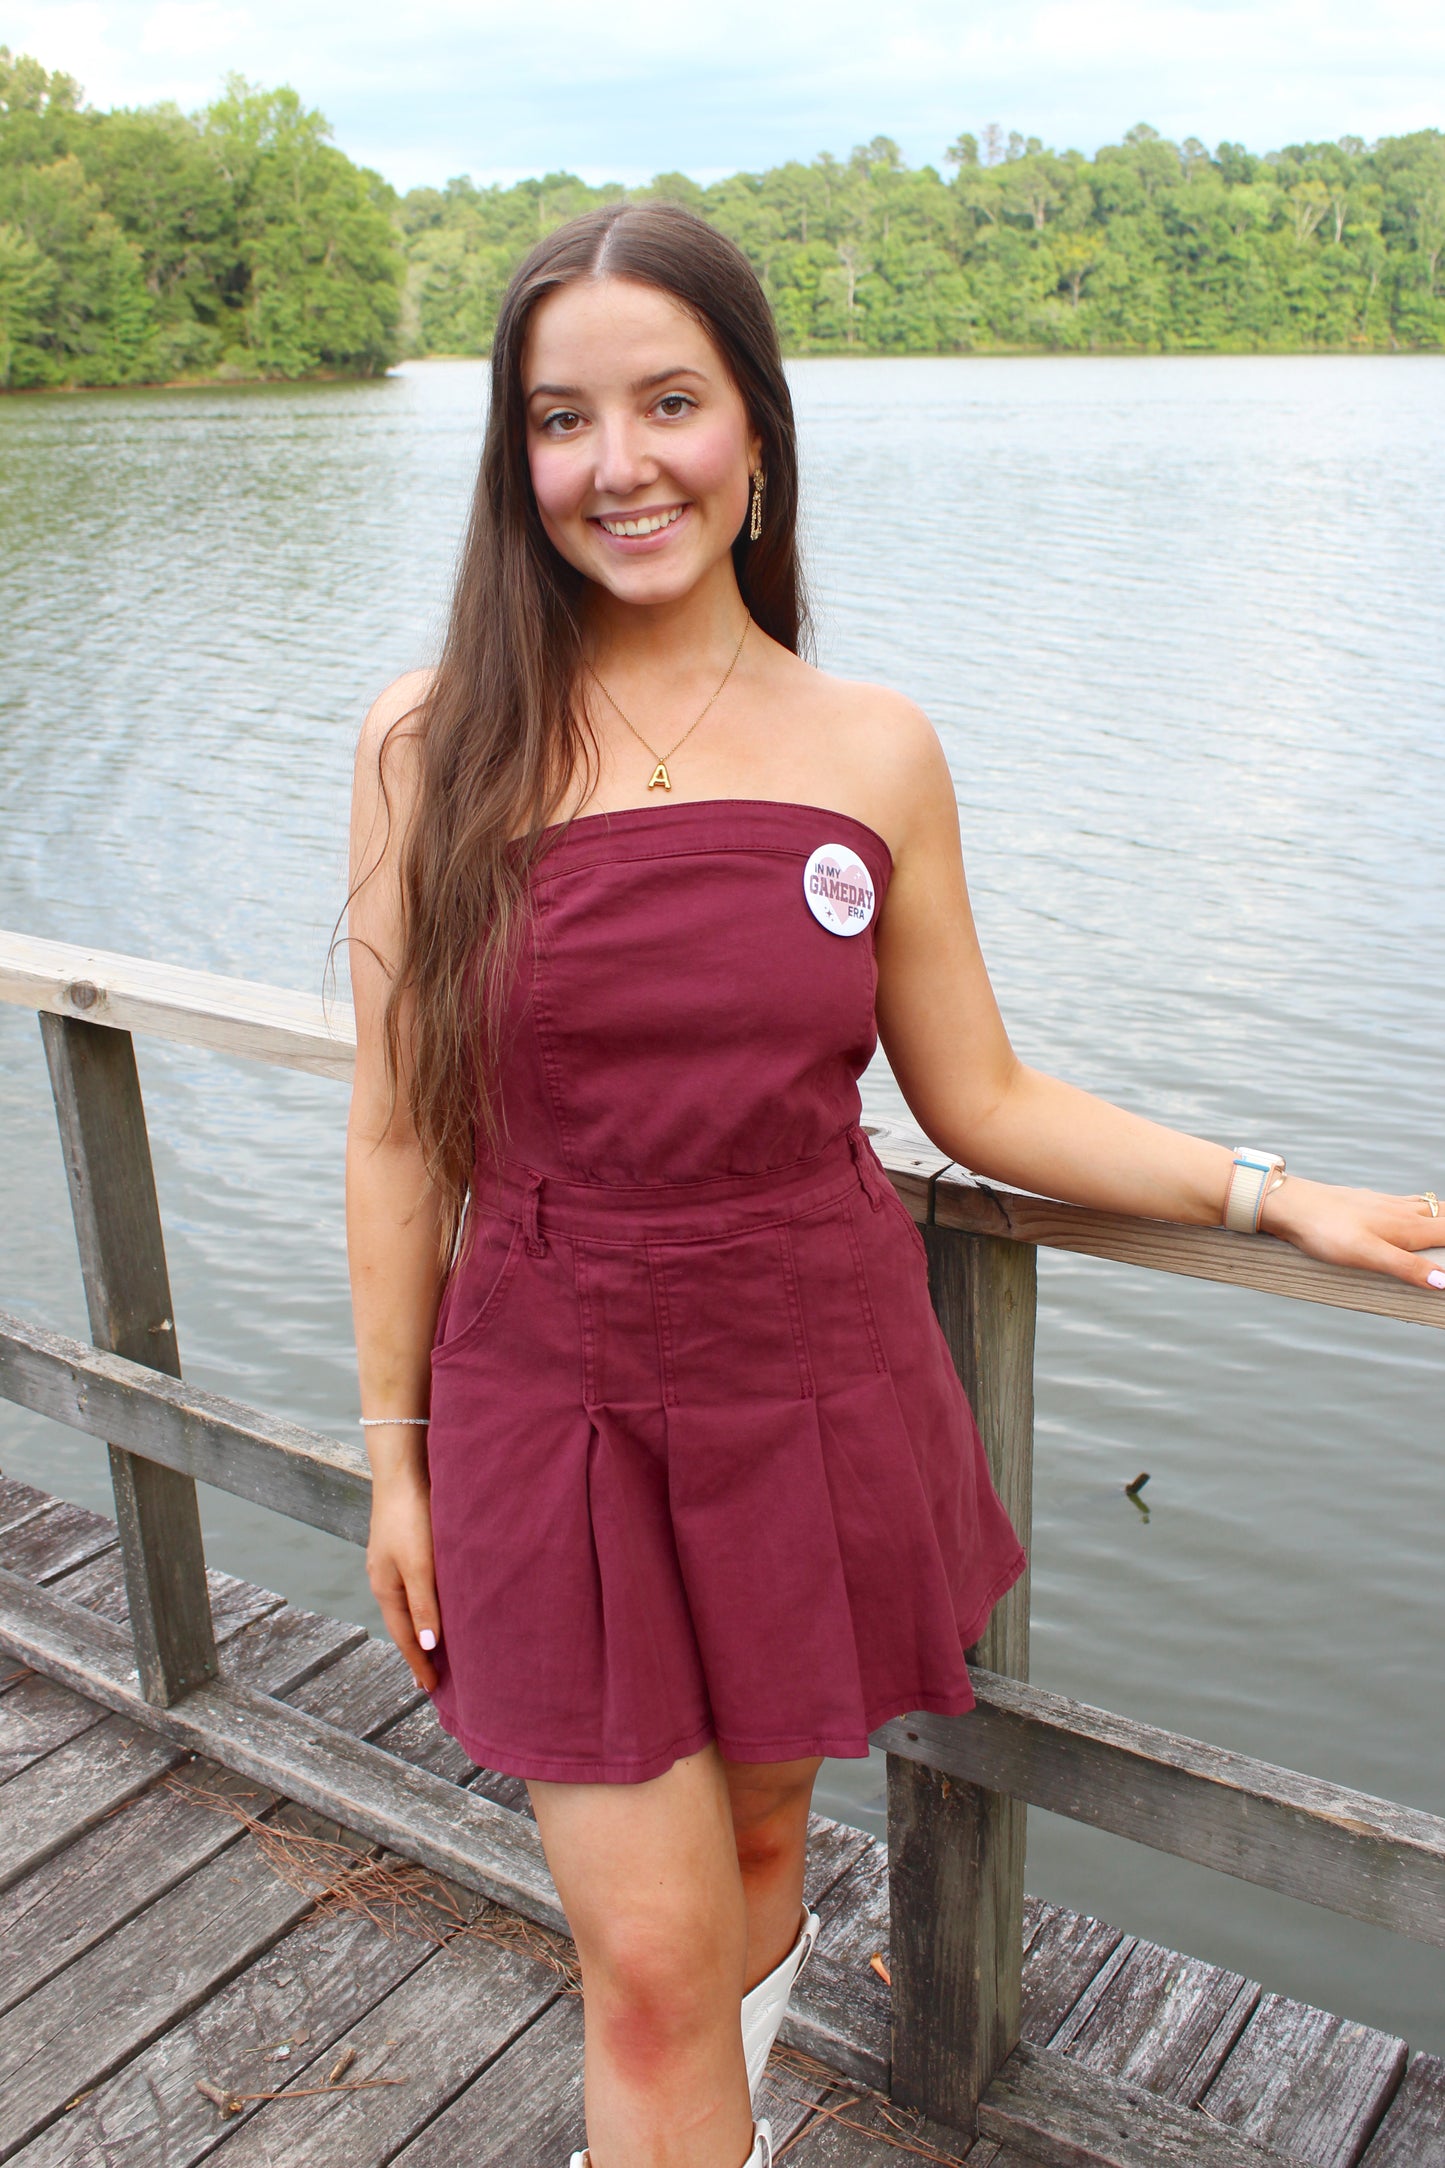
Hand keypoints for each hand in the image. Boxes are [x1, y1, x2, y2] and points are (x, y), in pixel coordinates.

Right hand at [367, 1470, 441, 1691]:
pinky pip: (414, 1588)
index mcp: (387, 1589)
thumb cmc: (412, 1518)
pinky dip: (425, 1605)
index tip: (432, 1688)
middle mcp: (385, 1580)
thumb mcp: (420, 1565)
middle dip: (418, 1652)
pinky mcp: (402, 1547)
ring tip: (437, 1648)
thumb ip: (425, 1604)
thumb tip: (427, 1645)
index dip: (419, 1663)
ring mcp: (391, 1564)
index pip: (405, 1637)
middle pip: (404, 1625)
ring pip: (409, 1606)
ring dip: (422, 1628)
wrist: (403, 1473)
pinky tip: (436, 1603)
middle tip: (434, 1678)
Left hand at [1260, 1176, 1444, 1292]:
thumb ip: (1405, 1267)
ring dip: (1438, 1216)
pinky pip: (1401, 1203)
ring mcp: (1382, 1203)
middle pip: (1442, 1214)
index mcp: (1407, 1226)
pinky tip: (1403, 1215)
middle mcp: (1400, 1211)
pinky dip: (1414, 1210)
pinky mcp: (1365, 1201)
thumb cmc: (1326, 1230)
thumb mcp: (1368, 1254)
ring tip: (1440, 1228)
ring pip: (1423, 1206)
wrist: (1290, 1204)